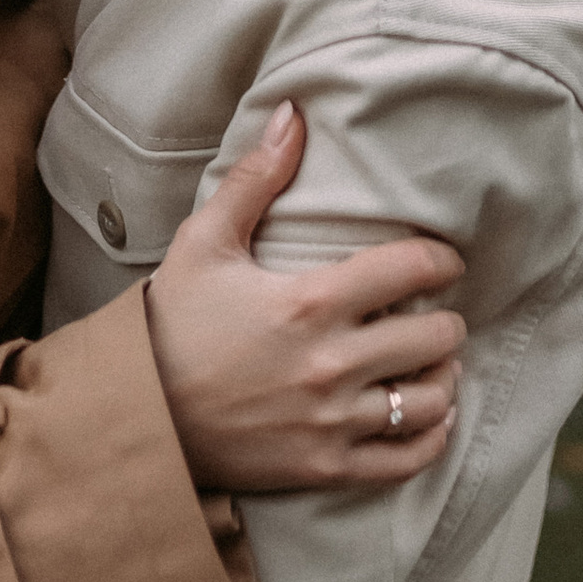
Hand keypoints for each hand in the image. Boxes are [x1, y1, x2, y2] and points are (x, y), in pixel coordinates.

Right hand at [143, 103, 466, 494]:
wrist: (137, 414)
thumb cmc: (171, 324)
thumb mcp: (203, 242)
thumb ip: (254, 179)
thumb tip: (293, 116)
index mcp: (310, 301)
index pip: (412, 269)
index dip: (442, 260)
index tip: (445, 261)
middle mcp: (331, 363)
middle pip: (435, 337)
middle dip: (444, 320)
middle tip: (435, 313)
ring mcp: (331, 420)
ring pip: (430, 399)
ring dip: (442, 376)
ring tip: (435, 362)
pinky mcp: (325, 466)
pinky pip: (406, 458)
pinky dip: (431, 436)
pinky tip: (431, 416)